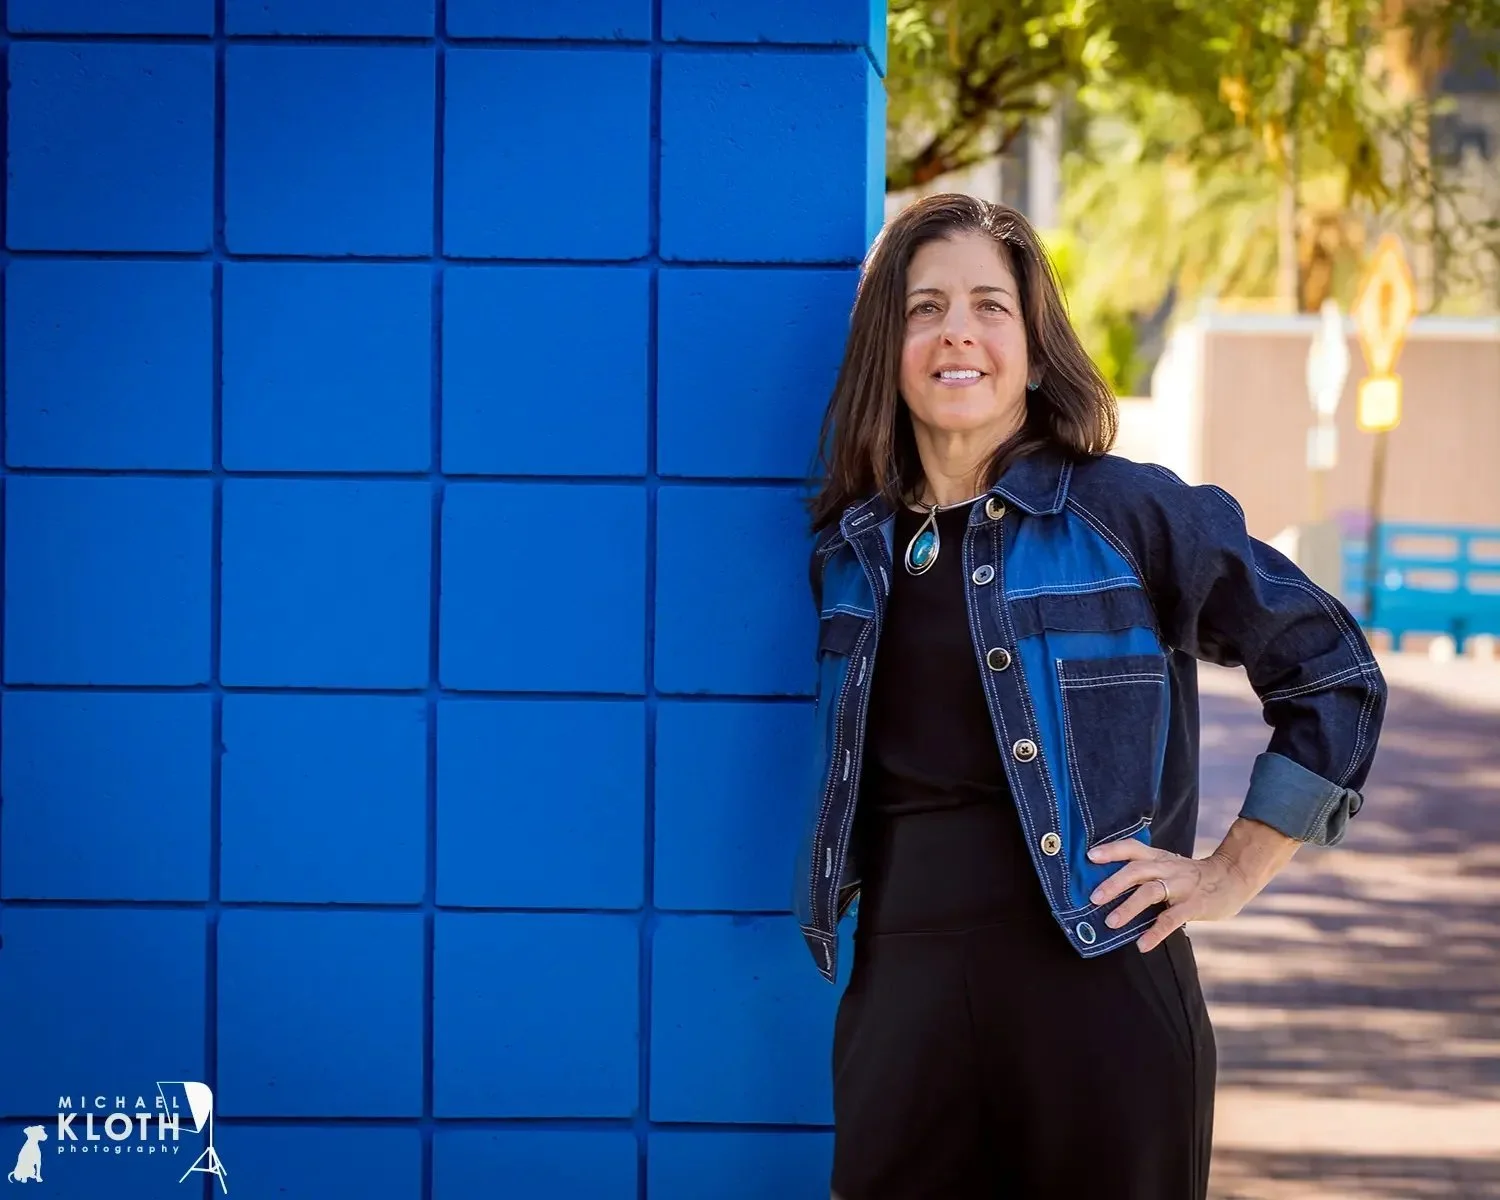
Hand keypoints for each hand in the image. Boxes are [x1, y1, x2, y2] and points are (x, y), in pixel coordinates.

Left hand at [1086, 838, 1257, 952]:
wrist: (1232, 877)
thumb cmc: (1191, 876)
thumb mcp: (1167, 866)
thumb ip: (1144, 871)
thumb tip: (1106, 887)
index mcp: (1158, 857)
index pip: (1131, 848)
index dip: (1111, 850)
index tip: (1089, 856)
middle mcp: (1167, 868)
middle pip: (1137, 869)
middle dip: (1113, 883)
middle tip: (1093, 898)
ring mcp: (1181, 886)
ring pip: (1151, 892)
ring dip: (1129, 908)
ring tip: (1111, 922)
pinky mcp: (1194, 905)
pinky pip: (1171, 919)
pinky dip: (1155, 933)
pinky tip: (1142, 945)